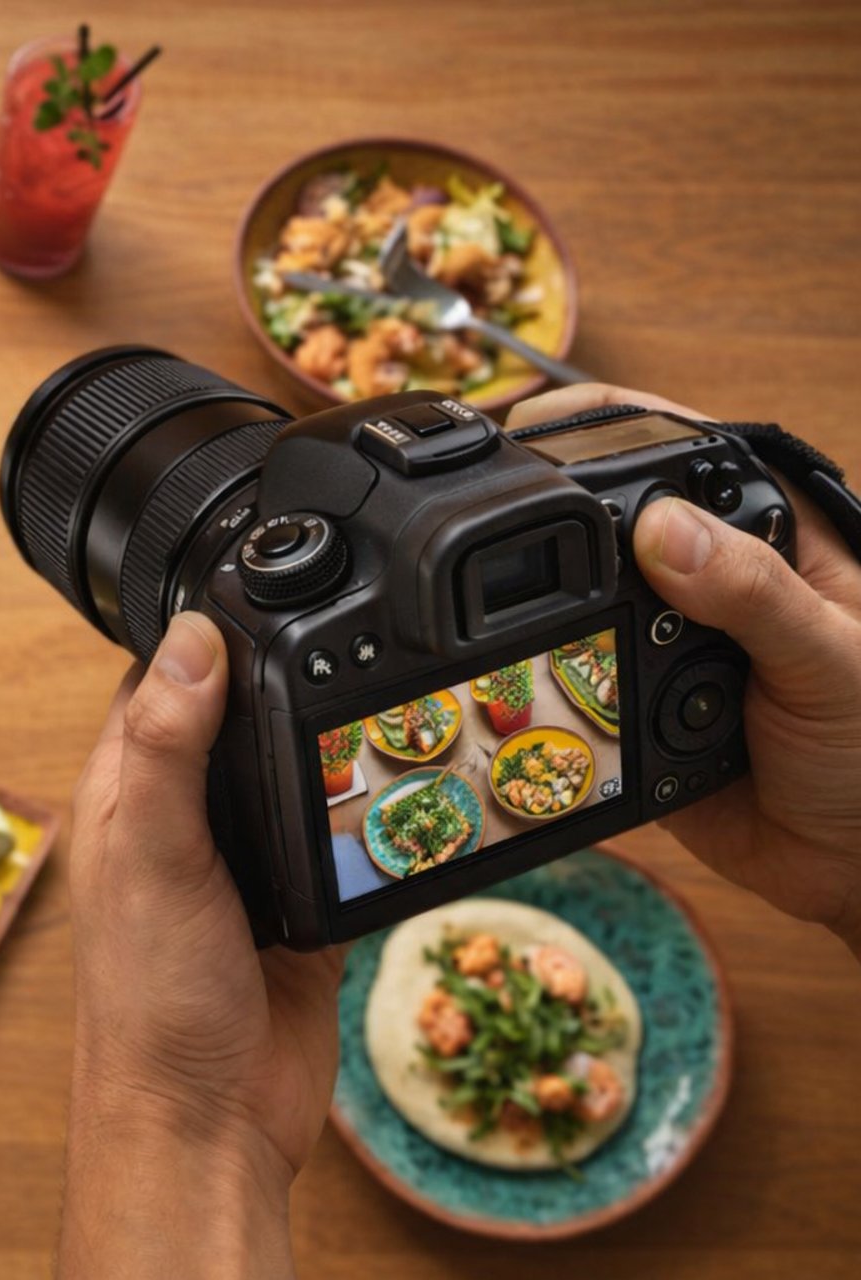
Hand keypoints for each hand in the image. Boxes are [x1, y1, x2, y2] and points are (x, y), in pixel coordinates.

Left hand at [58, 613, 342, 1278]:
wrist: (209, 1120)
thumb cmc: (150, 1001)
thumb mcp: (152, 856)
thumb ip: (166, 749)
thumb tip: (190, 638)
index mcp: (128, 790)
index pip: (163, 677)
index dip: (209, 628)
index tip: (266, 579)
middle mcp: (184, 816)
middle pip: (243, 714)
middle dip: (291, 675)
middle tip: (360, 626)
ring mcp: (246, 860)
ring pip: (297, 768)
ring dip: (336, 740)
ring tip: (395, 688)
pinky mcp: (303, 903)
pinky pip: (343, 835)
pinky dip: (372, 809)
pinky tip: (408, 783)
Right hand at [510, 385, 860, 954]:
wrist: (856, 866)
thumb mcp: (834, 660)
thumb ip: (757, 593)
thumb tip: (659, 527)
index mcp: (769, 532)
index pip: (676, 454)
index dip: (601, 434)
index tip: (524, 440)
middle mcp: (706, 576)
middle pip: (602, 522)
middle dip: (544, 528)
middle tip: (483, 533)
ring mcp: (658, 641)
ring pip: (571, 603)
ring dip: (537, 616)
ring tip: (480, 613)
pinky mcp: (623, 706)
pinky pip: (564, 683)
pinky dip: (538, 686)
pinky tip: (514, 680)